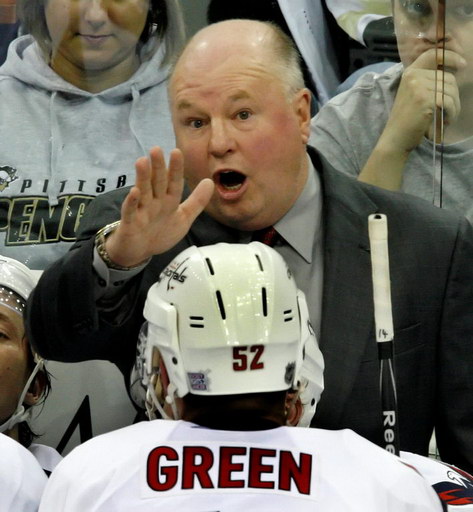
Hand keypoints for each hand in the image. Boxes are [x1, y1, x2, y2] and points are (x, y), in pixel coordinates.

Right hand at [105, 147, 213, 266]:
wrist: (139, 251)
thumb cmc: (160, 232)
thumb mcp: (183, 217)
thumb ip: (197, 202)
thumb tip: (210, 181)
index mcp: (168, 201)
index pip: (173, 183)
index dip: (175, 169)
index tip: (177, 151)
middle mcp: (154, 202)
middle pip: (157, 183)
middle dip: (157, 168)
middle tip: (156, 149)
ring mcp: (141, 211)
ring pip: (143, 192)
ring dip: (142, 178)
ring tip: (142, 161)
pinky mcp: (130, 223)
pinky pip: (131, 211)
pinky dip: (132, 202)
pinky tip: (134, 192)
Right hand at [381, 49, 463, 151]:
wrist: (396, 138)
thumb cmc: (407, 120)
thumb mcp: (413, 95)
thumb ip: (427, 81)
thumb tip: (453, 71)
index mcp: (410, 73)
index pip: (433, 55)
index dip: (450, 56)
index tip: (462, 64)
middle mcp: (413, 76)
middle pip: (448, 77)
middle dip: (454, 95)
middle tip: (450, 111)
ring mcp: (418, 87)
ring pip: (451, 90)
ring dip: (454, 106)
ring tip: (447, 118)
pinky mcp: (425, 99)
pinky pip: (449, 102)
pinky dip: (452, 113)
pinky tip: (445, 121)